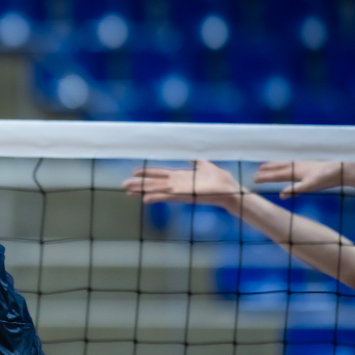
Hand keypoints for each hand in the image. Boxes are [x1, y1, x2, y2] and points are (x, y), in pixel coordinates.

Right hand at [122, 160, 245, 211]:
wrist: (230, 190)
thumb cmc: (221, 179)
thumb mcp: (205, 165)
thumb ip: (197, 161)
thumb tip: (193, 155)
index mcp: (181, 177)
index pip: (160, 174)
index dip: (147, 173)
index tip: (134, 172)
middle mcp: (177, 184)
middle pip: (154, 183)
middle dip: (139, 184)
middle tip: (124, 185)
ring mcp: (179, 190)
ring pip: (156, 190)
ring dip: (142, 190)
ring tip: (128, 191)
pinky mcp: (184, 196)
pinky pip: (166, 197)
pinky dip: (155, 197)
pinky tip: (144, 198)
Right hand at [254, 161, 344, 198]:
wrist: (341, 170)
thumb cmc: (326, 178)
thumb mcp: (310, 186)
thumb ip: (295, 190)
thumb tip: (281, 194)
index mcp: (294, 171)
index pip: (275, 175)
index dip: (264, 177)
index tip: (254, 179)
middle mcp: (296, 166)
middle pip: (278, 167)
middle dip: (267, 169)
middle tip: (257, 170)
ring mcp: (302, 165)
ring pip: (284, 164)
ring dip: (274, 165)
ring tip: (267, 165)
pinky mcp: (308, 166)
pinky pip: (291, 165)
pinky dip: (284, 165)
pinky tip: (287, 168)